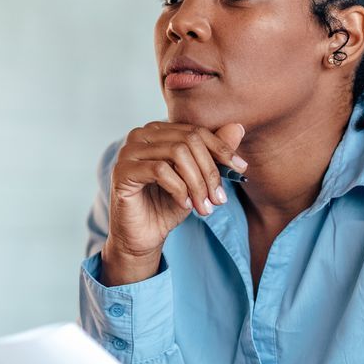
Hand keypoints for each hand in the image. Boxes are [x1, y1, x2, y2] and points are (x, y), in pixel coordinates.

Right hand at [99, 121, 245, 284]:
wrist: (143, 236)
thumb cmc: (167, 205)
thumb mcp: (198, 179)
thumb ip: (214, 154)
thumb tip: (238, 127)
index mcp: (158, 131)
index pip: (196, 131)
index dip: (222, 148)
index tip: (241, 168)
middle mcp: (141, 135)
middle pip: (188, 141)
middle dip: (210, 172)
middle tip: (219, 199)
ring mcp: (128, 151)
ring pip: (177, 153)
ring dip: (197, 183)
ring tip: (204, 207)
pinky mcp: (122, 171)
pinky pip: (160, 170)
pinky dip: (179, 189)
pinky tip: (185, 205)